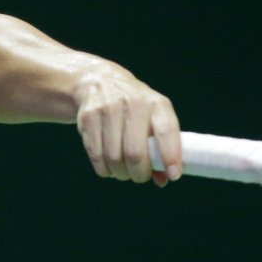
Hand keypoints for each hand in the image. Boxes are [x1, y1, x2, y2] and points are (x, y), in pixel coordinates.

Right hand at [74, 61, 182, 186]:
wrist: (100, 82)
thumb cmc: (136, 108)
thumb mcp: (154, 117)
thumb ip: (161, 147)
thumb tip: (163, 179)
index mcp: (155, 103)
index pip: (166, 131)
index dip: (170, 156)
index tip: (174, 175)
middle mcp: (133, 102)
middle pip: (135, 152)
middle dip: (139, 173)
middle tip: (140, 176)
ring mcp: (108, 108)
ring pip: (114, 158)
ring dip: (121, 173)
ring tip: (123, 171)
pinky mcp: (88, 116)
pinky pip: (96, 156)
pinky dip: (104, 169)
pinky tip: (108, 165)